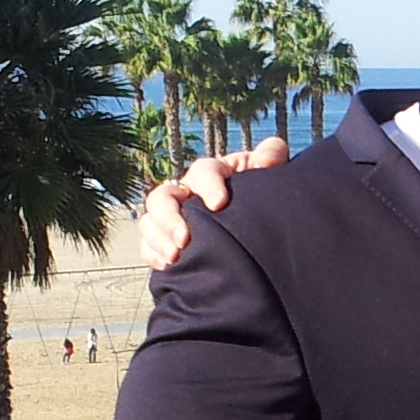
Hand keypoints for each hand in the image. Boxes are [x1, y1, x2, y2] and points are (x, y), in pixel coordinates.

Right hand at [138, 136, 291, 271]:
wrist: (253, 228)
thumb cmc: (258, 197)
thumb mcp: (268, 176)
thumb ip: (271, 158)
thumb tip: (270, 153)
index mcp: (210, 174)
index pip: (203, 172)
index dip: (208, 186)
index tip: (219, 204)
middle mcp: (184, 192)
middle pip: (162, 197)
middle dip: (169, 218)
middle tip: (184, 239)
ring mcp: (171, 217)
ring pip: (150, 222)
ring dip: (158, 239)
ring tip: (175, 257)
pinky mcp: (165, 240)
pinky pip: (147, 245)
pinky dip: (153, 254)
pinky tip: (168, 266)